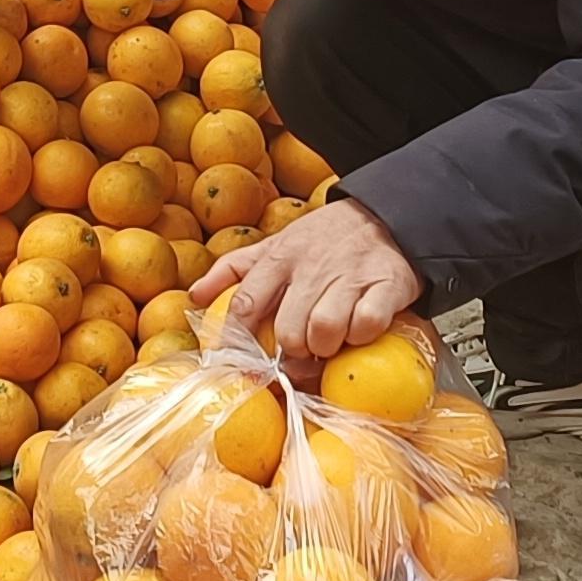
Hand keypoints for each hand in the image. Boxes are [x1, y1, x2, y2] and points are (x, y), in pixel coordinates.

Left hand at [199, 197, 423, 360]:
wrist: (386, 213)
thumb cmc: (324, 239)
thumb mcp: (276, 244)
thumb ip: (234, 269)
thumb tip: (194, 295)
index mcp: (279, 258)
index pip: (246, 305)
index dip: (240, 342)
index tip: (241, 367)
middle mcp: (312, 267)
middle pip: (288, 331)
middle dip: (294, 352)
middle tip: (303, 351)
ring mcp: (350, 275)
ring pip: (324, 330)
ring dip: (327, 347)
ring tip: (331, 343)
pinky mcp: (387, 284)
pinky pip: (368, 324)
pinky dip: (363, 336)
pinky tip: (361, 330)